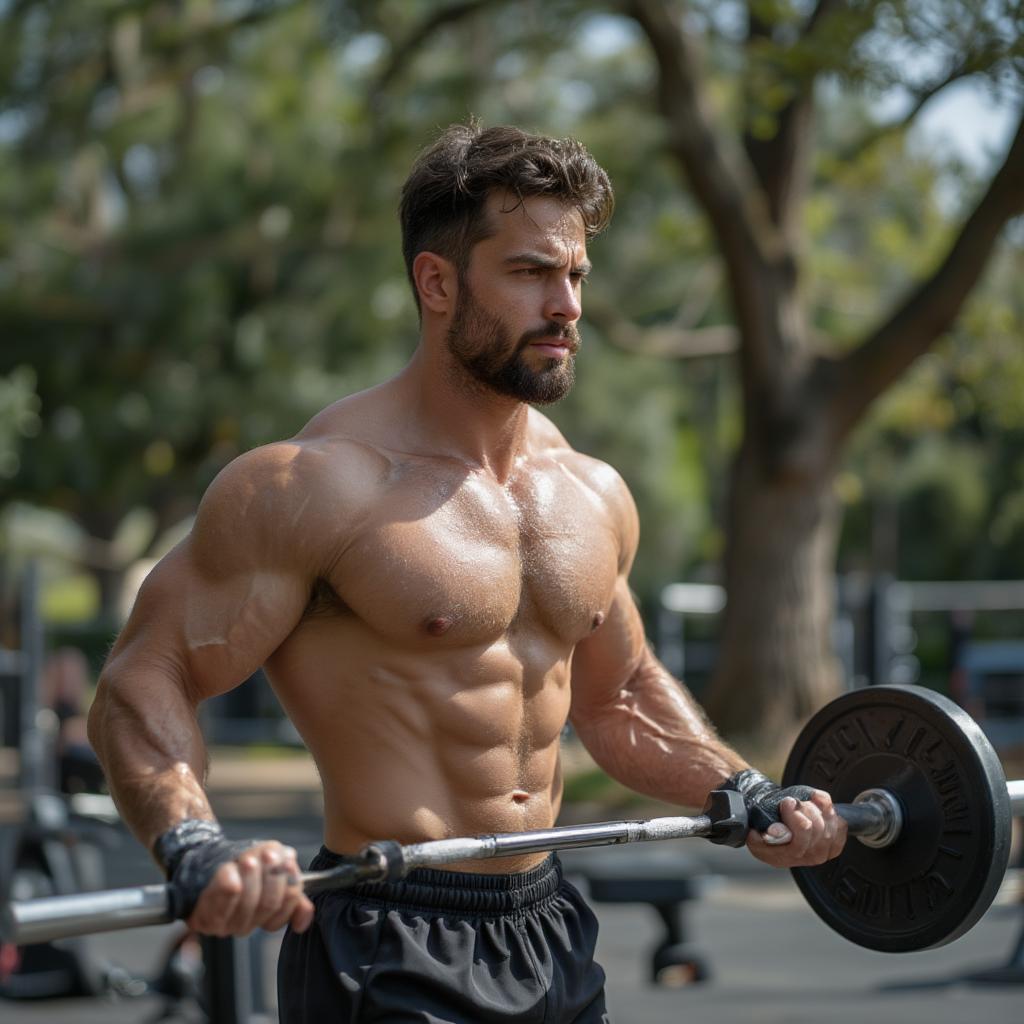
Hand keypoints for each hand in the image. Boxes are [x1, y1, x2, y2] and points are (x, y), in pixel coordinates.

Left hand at [155, 820, 314, 936]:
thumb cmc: (241, 864)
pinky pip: (221, 900)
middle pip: (269, 903)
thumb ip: (293, 888)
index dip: (288, 884)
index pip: (286, 906)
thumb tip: (304, 921)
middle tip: (268, 854)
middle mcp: (246, 924)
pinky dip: (228, 880)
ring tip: (249, 858)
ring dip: (250, 874)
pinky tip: (230, 868)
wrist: (204, 861)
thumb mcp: (274, 867)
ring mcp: (224, 925)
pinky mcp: (203, 918)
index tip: (287, 862)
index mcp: (265, 916)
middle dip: (271, 875)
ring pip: (247, 901)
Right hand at [745, 788, 846, 867]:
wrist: (774, 828)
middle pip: (816, 830)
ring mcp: (822, 854)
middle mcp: (804, 859)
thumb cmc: (763, 827)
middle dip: (804, 808)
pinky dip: (830, 810)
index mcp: (783, 857)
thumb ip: (760, 834)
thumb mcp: (753, 831)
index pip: (799, 843)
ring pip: (830, 825)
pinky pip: (841, 825)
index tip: (787, 802)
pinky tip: (817, 806)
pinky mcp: (834, 846)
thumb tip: (776, 832)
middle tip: (792, 801)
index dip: (795, 819)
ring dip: (816, 808)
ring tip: (802, 803)